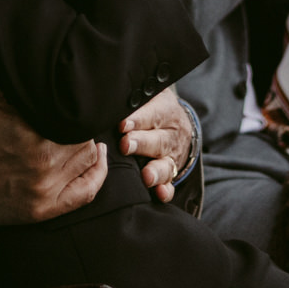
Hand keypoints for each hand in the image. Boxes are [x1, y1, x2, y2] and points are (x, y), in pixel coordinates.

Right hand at [0, 66, 107, 223]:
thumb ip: (9, 66)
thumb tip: (29, 43)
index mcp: (34, 129)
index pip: (75, 111)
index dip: (75, 101)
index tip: (70, 95)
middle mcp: (44, 161)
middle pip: (84, 135)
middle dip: (79, 122)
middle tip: (71, 114)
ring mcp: (44, 189)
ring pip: (87, 160)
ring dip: (85, 145)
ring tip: (79, 133)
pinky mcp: (40, 210)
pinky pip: (85, 193)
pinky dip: (97, 176)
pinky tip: (97, 160)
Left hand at [121, 87, 192, 202]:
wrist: (177, 123)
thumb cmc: (153, 107)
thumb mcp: (150, 95)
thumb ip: (135, 95)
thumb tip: (111, 94)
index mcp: (166, 111)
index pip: (154, 113)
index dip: (139, 118)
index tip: (122, 124)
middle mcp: (172, 134)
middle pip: (159, 140)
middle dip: (142, 143)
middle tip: (126, 145)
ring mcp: (172, 155)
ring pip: (166, 164)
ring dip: (156, 171)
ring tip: (146, 176)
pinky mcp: (172, 172)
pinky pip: (171, 183)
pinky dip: (166, 190)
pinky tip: (160, 193)